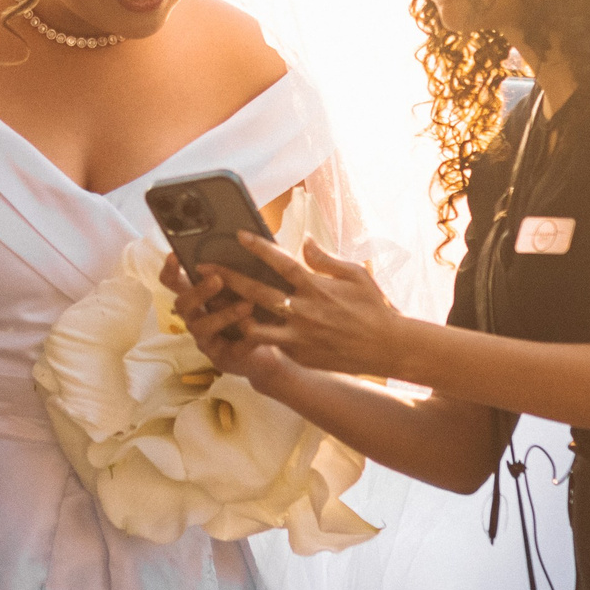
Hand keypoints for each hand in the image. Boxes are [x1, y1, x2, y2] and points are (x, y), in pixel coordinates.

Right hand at [162, 253, 293, 388]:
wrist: (273, 348)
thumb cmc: (255, 311)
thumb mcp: (246, 288)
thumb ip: (240, 270)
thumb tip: (247, 237)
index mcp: (199, 297)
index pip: (174, 283)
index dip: (170, 271)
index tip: (174, 255)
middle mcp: (196, 318)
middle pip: (182, 305)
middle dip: (198, 291)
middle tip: (217, 279)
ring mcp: (207, 340)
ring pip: (202, 327)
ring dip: (224, 314)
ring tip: (247, 305)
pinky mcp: (224, 359)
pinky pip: (231, 350)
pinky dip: (246, 340)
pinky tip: (259, 333)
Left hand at [182, 235, 407, 381]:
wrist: (387, 347)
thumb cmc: (372, 307)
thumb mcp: (355, 275)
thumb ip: (325, 259)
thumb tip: (304, 241)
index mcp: (316, 286)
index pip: (280, 262)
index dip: (258, 247)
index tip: (238, 234)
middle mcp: (303, 311)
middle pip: (256, 292)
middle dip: (226, 278)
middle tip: (201, 268)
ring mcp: (299, 336)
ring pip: (253, 327)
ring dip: (231, 314)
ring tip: (213, 304)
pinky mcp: (299, 355)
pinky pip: (268, 345)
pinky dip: (252, 337)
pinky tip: (235, 327)